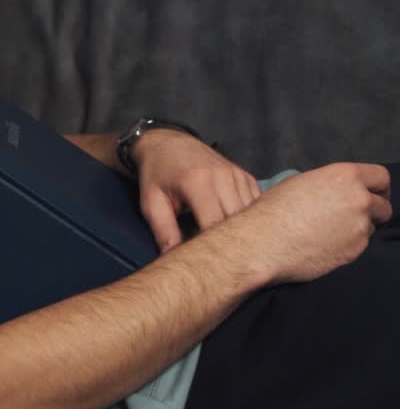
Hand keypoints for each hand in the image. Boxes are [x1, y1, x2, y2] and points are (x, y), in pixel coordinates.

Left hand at [133, 129, 261, 250]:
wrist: (168, 144)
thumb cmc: (157, 174)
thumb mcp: (151, 201)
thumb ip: (163, 229)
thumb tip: (172, 258)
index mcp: (197, 182)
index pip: (215, 225)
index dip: (214, 248)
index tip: (208, 264)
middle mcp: (222, 177)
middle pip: (238, 222)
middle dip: (231, 244)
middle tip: (221, 261)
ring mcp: (237, 175)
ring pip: (251, 215)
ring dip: (243, 232)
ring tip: (231, 248)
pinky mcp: (245, 177)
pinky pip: (257, 204)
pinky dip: (250, 219)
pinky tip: (239, 230)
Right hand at [231, 162, 390, 284]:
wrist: (262, 243)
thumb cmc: (272, 210)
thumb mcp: (299, 183)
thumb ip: (328, 185)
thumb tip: (337, 193)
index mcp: (345, 177)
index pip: (381, 178)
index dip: (377, 187)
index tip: (373, 194)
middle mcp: (359, 200)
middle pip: (383, 206)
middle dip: (372, 211)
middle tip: (353, 215)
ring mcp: (360, 228)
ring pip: (371, 227)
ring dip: (358, 228)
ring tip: (330, 231)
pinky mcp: (355, 251)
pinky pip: (359, 245)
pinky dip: (347, 244)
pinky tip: (324, 244)